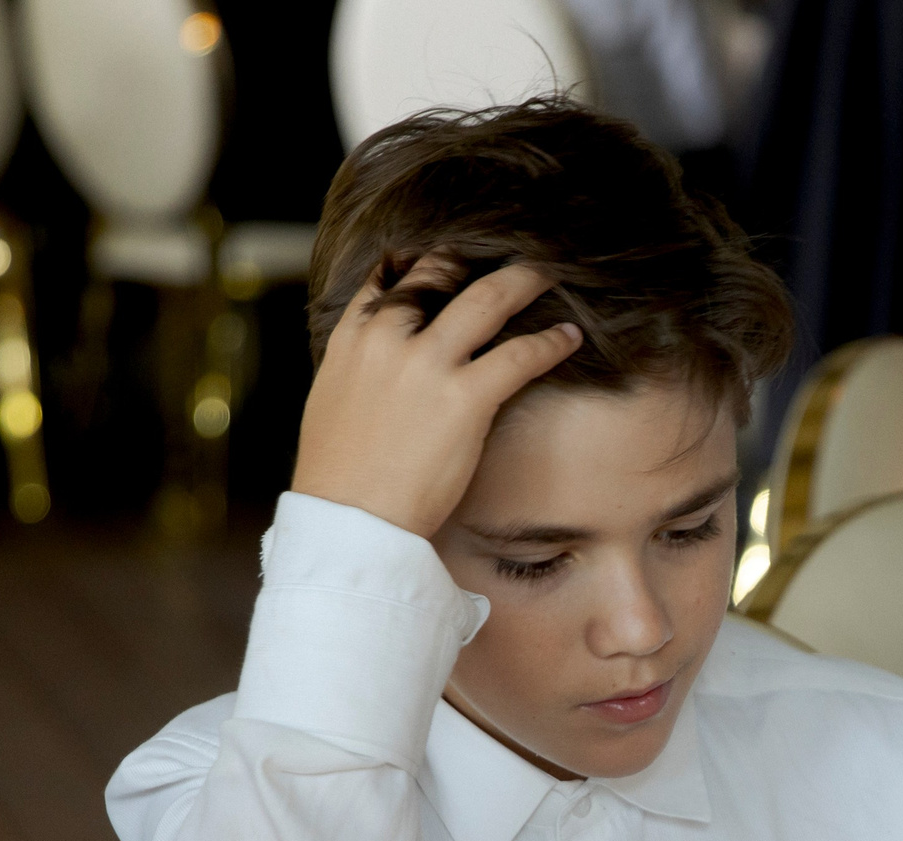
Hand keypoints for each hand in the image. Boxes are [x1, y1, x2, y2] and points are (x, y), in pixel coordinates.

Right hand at [291, 259, 582, 538]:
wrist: (350, 524)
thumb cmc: (342, 479)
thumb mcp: (332, 404)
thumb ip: (362, 370)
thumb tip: (383, 364)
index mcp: (352, 340)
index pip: (386, 277)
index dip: (425, 259)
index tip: (453, 255)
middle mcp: (387, 339)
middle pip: (439, 272)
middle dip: (478, 259)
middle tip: (509, 255)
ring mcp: (427, 364)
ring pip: (488, 300)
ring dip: (525, 281)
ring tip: (551, 274)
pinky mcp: (465, 397)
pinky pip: (519, 356)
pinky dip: (550, 343)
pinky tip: (569, 338)